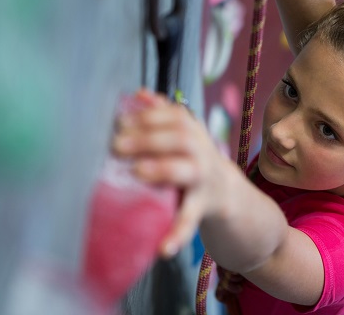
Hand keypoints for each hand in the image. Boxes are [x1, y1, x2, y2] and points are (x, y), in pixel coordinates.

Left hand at [112, 90, 230, 256]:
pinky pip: (190, 219)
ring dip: (163, 169)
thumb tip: (138, 93)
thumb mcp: (184, 134)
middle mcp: (202, 152)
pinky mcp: (202, 206)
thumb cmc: (193, 159)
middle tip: (116, 145)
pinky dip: (177, 234)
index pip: (176, 116)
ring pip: (187, 171)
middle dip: (150, 138)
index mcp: (194, 132)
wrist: (227, 193)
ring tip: (138, 172)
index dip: (149, 117)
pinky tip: (163, 249)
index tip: (121, 121)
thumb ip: (163, 114)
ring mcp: (204, 179)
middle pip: (181, 139)